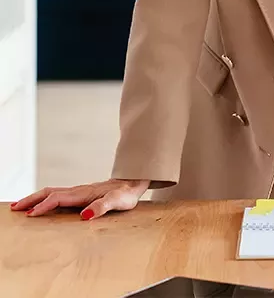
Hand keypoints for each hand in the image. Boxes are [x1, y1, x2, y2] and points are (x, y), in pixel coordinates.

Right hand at [10, 179, 150, 218]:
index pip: (58, 199)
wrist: (133, 182)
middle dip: (31, 200)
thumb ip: (102, 207)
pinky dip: (44, 198)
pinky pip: (57, 195)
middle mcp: (78, 191)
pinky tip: (41, 204)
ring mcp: (78, 191)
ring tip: (21, 206)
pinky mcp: (80, 194)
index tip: (30, 215)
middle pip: (49, 192)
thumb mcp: (118, 202)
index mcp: (84, 193)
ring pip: (52, 192)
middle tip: (14, 208)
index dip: (44, 206)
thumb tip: (85, 215)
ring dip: (35, 198)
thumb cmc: (127, 194)